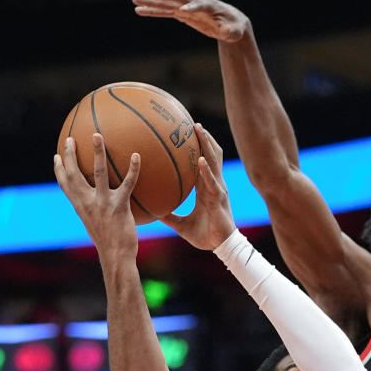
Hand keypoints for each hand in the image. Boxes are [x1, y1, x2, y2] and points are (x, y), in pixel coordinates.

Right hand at [54, 134, 139, 259]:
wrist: (116, 257)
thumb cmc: (111, 245)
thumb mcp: (99, 227)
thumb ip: (98, 213)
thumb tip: (104, 208)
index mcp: (80, 207)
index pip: (65, 185)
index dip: (59, 170)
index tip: (56, 156)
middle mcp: (88, 202)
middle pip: (74, 173)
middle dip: (69, 154)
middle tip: (70, 138)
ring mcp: (102, 203)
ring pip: (98, 171)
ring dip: (97, 152)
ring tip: (97, 135)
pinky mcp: (119, 206)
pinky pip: (127, 183)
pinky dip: (133, 169)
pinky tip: (137, 156)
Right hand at [132, 0, 248, 42]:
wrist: (231, 22)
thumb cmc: (235, 26)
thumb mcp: (236, 31)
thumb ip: (232, 32)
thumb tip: (228, 33)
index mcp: (210, 6)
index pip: (200, 4)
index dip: (192, 7)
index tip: (183, 12)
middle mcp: (196, 3)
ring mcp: (187, 7)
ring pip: (168, 3)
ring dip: (152, 3)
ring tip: (135, 1)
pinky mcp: (182, 14)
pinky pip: (165, 12)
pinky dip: (153, 11)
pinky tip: (139, 11)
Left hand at [158, 124, 235, 249]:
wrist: (219, 247)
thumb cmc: (204, 235)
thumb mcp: (180, 224)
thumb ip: (168, 215)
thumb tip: (151, 213)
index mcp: (205, 188)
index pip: (203, 163)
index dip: (199, 148)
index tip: (189, 134)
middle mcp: (213, 184)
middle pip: (211, 156)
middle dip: (204, 139)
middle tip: (193, 124)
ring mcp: (218, 189)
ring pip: (214, 161)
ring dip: (207, 145)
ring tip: (199, 130)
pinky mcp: (219, 198)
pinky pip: (212, 181)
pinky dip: (206, 170)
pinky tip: (199, 160)